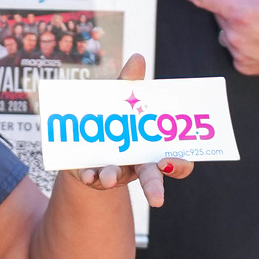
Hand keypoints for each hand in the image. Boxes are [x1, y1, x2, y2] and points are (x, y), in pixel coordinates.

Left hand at [69, 54, 193, 206]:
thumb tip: (137, 58)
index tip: (173, 163)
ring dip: (114, 177)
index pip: (174, 162)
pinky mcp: (91, 174)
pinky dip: (90, 175)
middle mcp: (135, 165)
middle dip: (154, 187)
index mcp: (151, 148)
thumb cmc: (110, 121)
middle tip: (158, 199)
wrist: (80, 139)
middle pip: (150, 178)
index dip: (179, 166)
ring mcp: (115, 171)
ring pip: (118, 178)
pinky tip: (86, 174)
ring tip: (109, 177)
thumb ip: (129, 84)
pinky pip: (92, 177)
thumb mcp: (120, 100)